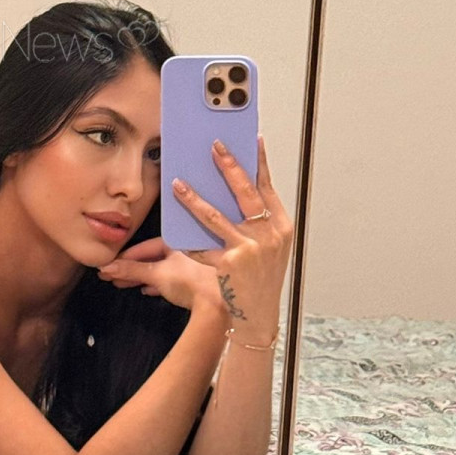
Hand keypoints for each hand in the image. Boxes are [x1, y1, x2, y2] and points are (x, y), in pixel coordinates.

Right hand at [96, 235, 226, 312]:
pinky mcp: (194, 283)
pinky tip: (146, 291)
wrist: (218, 304)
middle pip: (151, 258)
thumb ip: (131, 270)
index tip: (109, 265)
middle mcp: (184, 250)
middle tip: (110, 276)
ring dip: (141, 276)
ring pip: (159, 270)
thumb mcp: (156, 274)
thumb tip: (104, 267)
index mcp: (176, 242)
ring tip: (122, 284)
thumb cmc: (188, 281)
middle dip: (130, 268)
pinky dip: (156, 284)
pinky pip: (169, 280)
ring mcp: (190, 267)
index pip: (145, 247)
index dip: (125, 257)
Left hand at [176, 134, 293, 344]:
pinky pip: (202, 246)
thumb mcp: (272, 247)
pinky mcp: (230, 265)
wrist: (260, 314)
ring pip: (216, 216)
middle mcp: (268, 236)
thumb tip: (238, 187)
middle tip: (214, 147)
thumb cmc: (263, 278)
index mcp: (281, 227)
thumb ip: (259, 220)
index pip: (268, 187)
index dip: (259, 162)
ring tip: (178, 183)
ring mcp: (249, 250)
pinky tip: (174, 224)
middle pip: (246, 193)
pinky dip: (187, 237)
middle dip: (229, 166)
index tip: (252, 140)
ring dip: (194, 198)